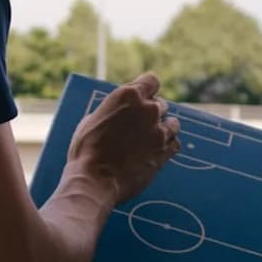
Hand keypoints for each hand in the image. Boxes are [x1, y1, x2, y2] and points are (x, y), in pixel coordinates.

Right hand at [66, 72, 180, 204]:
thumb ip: (114, 110)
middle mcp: (148, 109)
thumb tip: (120, 111)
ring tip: (150, 139)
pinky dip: (168, 146)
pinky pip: (175, 143)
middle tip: (140, 126)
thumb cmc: (86, 151)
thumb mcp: (93, 119)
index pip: (152, 80)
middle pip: (161, 104)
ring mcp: (159, 131)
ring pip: (173, 123)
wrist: (94, 180)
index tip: (144, 98)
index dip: (148, 90)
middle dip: (152, 113)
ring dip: (164, 129)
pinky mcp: (164, 151)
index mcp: (128, 96)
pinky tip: (157, 151)